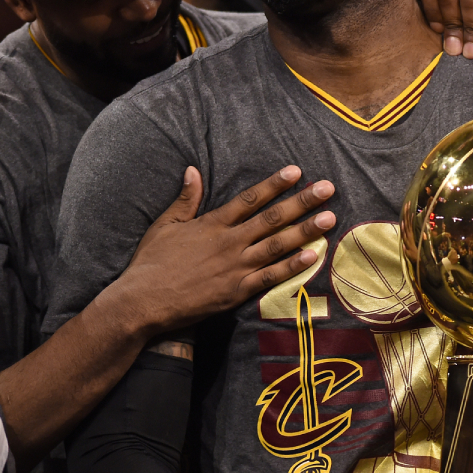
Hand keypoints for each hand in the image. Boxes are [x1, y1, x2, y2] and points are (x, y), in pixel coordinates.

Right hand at [113, 165, 336, 331]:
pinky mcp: (237, 292)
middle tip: (327, 188)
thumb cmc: (150, 264)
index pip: (250, 199)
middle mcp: (229, 243)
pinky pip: (271, 277)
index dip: (274, 184)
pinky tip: (313, 255)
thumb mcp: (165, 225)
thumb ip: (185, 199)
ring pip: (277, 245)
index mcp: (212, 224)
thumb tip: (193, 170)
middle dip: (302, 202)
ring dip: (305, 230)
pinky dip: (292, 266)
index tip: (296, 171)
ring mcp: (236, 268)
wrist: (142, 302)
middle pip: (272, 218)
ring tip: (330, 217)